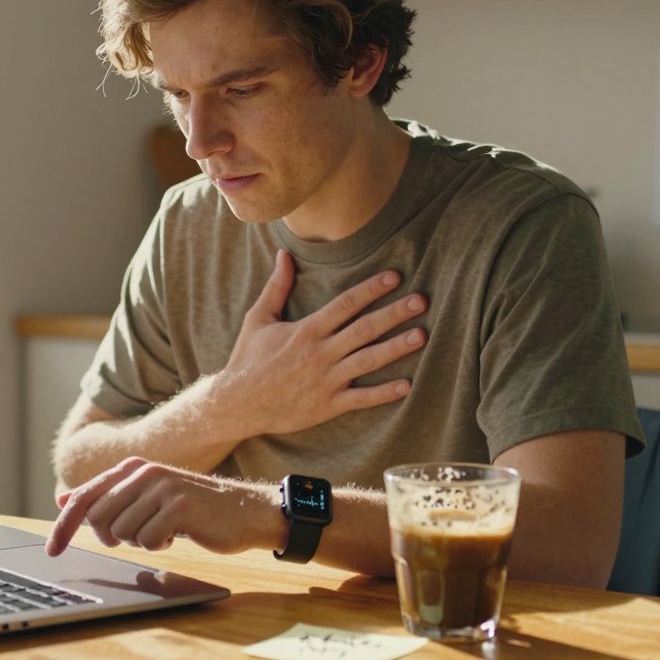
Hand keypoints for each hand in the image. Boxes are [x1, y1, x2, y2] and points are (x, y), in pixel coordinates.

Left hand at [45, 457, 279, 557]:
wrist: (242, 510)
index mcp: (132, 468)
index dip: (64, 526)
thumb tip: (63, 500)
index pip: (85, 497)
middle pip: (99, 519)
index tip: (52, 551)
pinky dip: (160, 546)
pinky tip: (179, 533)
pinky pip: (147, 541)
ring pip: (122, 533)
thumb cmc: (191, 509)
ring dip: (142, 541)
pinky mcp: (179, 505)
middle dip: (114, 537)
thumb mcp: (146, 497)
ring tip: (165, 528)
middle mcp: (144, 472)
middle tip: (141, 534)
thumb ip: (107, 497)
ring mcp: (162, 487)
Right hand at [215, 249, 426, 440]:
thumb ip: (276, 286)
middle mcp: (320, 353)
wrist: (238, 403)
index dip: (371, 288)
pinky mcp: (328, 405)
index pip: (345, 304)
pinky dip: (384, 393)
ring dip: (396, 348)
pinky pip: (361, 398)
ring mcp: (326, 380)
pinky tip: (406, 385)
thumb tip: (283, 254)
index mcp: (306, 329)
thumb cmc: (248, 359)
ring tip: (421, 335)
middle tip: (421, 301)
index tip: (395, 277)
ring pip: (368, 360)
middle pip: (364, 328)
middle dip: (394, 313)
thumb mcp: (259, 318)